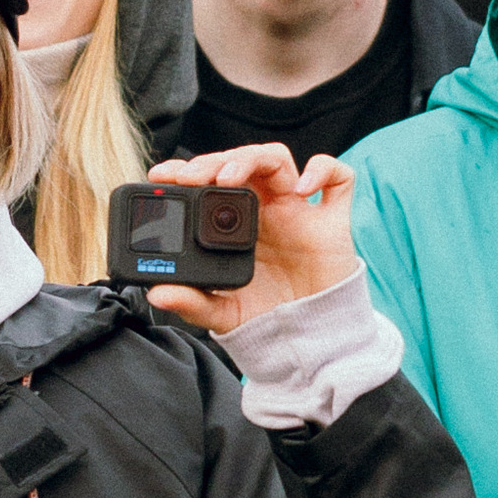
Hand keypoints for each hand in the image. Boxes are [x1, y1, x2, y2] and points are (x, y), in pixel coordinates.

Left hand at [140, 148, 356, 340]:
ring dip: (250, 158)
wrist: (308, 340)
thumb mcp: (222, 313)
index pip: (210, 180)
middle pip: (239, 162)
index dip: (187, 169)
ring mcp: (299, 211)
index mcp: (235, 223)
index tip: (161, 175)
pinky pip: (339, 179)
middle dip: (212, 161)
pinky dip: (323, 171)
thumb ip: (192, 302)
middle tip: (189, 176)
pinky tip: (302, 189)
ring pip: (277, 159)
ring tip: (227, 177)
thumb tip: (157, 294)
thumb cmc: (267, 318)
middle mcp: (265, 209)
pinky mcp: (333, 222)